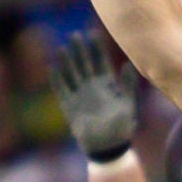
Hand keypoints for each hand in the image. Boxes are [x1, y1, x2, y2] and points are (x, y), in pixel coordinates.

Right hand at [54, 32, 139, 161]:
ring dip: (68, 61)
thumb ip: (127, 85)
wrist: (107, 148)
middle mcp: (92, 87)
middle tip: (76, 35)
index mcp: (107, 85)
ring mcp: (80, 95)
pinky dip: (57, 80)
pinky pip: (61, 90)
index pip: (101, 61)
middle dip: (80, 49)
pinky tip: (53, 68)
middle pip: (84, 64)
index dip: (97, 48)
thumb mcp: (128, 105)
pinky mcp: (69, 106)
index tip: (93, 33)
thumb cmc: (122, 128)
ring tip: (64, 47)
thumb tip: (128, 65)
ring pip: (72, 73)